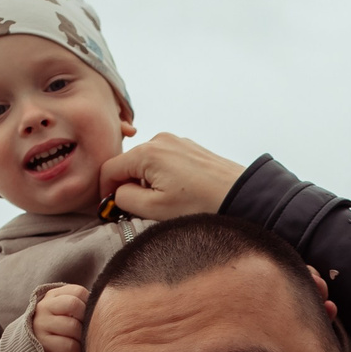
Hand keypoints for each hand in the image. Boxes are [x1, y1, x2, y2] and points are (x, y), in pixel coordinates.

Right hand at [31, 284, 87, 351]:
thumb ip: (82, 304)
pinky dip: (78, 349)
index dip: (89, 303)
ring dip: (83, 335)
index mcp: (53, 295)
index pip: (78, 291)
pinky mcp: (43, 342)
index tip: (90, 313)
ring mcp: (41, 324)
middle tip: (87, 327)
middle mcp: (44, 307)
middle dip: (86, 317)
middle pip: (73, 304)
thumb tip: (107, 306)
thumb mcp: (67, 309)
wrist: (40, 343)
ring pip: (72, 326)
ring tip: (82, 339)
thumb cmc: (62, 324)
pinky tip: (76, 349)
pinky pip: (69, 345)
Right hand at [102, 134, 244, 218]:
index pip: (109, 169)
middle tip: (141, 211)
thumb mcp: (154, 209)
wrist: (244, 196)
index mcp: (147, 152)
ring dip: (147, 185)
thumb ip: (124, 199)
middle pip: (128, 165)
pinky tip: (179, 195)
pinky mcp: (190, 149)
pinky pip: (164, 163)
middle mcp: (160, 140)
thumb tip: (116, 194)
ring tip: (166, 204)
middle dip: (129, 188)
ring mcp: (177, 142)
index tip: (112, 211)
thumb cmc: (203, 204)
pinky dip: (163, 179)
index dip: (106, 192)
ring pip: (146, 165)